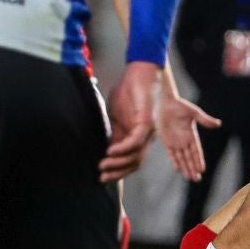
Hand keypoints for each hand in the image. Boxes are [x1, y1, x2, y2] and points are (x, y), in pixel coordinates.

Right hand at [100, 60, 159, 181]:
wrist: (140, 71)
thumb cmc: (128, 90)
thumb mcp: (116, 115)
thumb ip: (113, 132)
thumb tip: (105, 148)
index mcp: (137, 136)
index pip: (130, 160)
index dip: (117, 170)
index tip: (102, 176)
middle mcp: (145, 137)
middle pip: (135, 163)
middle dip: (117, 172)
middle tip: (101, 178)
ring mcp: (148, 131)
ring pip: (136, 155)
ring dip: (118, 163)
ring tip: (103, 165)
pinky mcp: (147, 121)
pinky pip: (136, 140)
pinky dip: (123, 148)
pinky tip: (110, 151)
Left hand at [156, 86, 220, 181]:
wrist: (164, 102)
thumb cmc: (179, 105)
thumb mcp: (193, 112)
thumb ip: (205, 120)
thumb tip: (218, 124)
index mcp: (192, 135)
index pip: (197, 151)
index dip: (199, 160)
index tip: (202, 169)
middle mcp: (184, 140)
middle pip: (190, 158)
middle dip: (193, 168)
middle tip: (197, 179)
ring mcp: (175, 141)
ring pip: (181, 158)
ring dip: (185, 168)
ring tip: (189, 178)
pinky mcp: (166, 141)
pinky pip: (171, 154)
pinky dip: (175, 161)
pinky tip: (178, 169)